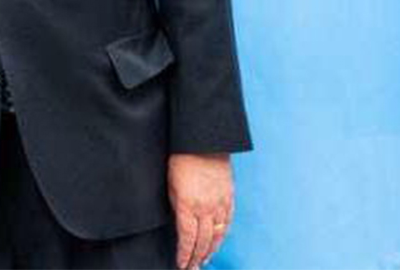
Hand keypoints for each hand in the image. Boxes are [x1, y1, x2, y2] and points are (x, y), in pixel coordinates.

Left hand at [168, 152, 232, 267]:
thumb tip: (178, 222)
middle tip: (192, 268)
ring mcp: (220, 204)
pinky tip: (218, 242)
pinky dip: (222, 236)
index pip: (187, 238)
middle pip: (203, 241)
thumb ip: (175, 205)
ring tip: (204, 261)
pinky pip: (227, 223)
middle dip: (196, 257)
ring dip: (211, 250)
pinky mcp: (229, 198)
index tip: (181, 264)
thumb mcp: (170, 183)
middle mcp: (206, 208)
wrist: (204, 142)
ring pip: (217, 235)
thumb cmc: (181, 158)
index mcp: (188, 205)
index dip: (184, 254)